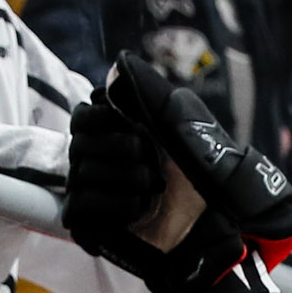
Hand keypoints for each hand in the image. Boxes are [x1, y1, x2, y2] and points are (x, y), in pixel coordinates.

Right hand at [97, 52, 291, 244]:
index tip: (134, 127)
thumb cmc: (203, 178)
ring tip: (152, 192)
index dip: (105, 119)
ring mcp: (91, 191)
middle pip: (78, 142)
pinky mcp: (89, 223)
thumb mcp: (185, 128)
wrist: (213, 228)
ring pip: (80, 173)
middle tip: (151, 163)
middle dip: (123, 151)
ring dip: (127, 181)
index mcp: (116, 135)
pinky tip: (139, 210)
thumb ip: (153, 95)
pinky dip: (116, 205)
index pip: (82, 115)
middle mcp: (98, 160)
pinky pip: (80, 205)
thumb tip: (121, 64)